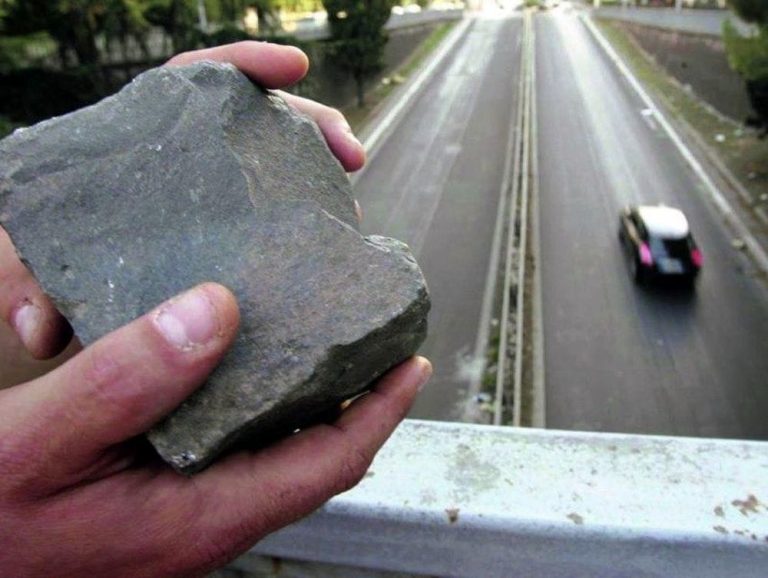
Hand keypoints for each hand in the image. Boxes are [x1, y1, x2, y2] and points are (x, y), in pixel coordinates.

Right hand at [0, 282, 431, 576]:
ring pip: (274, 458)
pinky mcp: (161, 504)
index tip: (411, 365)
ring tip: (320, 346)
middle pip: (312, 461)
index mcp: (201, 518)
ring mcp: (185, 518)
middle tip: (372, 345)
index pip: (328, 464)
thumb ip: (129, 377)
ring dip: (308, 406)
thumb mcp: (43, 440)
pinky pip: (232, 454)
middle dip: (355, 405)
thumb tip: (215, 311)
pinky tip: (237, 369)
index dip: (380, 413)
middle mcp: (206, 524)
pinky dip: (257, 410)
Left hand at [1, 41, 364, 363]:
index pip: (194, 82)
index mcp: (139, 142)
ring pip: (276, 171)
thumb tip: (42, 331)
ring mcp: (214, 199)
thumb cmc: (45, 265)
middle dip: (312, 127)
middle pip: (255, 122)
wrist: (63, 289)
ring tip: (351, 216)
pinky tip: (329, 255)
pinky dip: (308, 231)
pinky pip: (278, 223)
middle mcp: (185, 164)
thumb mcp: (32, 267)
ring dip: (321, 181)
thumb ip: (28, 286)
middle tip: (352, 155)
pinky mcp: (233, 236)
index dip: (246, 67)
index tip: (294, 67)